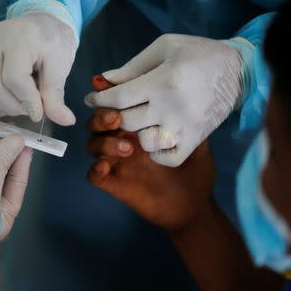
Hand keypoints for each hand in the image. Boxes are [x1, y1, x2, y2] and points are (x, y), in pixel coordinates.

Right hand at [0, 12, 77, 125]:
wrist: (40, 22)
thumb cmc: (52, 41)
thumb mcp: (61, 65)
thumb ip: (56, 94)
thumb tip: (66, 121)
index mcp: (20, 37)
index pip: (14, 77)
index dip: (27, 101)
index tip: (39, 113)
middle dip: (13, 106)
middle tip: (30, 109)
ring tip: (19, 106)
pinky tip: (6, 104)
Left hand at [84, 34, 243, 166]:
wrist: (239, 71)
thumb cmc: (198, 53)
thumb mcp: (165, 48)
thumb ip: (132, 66)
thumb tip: (103, 80)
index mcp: (162, 80)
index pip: (117, 98)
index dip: (99, 99)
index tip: (93, 98)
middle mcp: (172, 107)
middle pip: (126, 121)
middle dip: (115, 114)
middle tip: (115, 108)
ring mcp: (184, 126)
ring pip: (143, 142)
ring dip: (136, 133)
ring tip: (141, 120)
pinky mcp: (195, 139)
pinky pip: (166, 158)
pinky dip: (156, 152)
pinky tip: (155, 137)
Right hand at [85, 77, 216, 232]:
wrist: (195, 207)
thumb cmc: (196, 172)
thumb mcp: (197, 141)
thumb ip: (186, 121)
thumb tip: (181, 97)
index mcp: (141, 127)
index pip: (118, 106)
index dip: (107, 93)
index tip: (103, 84)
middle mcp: (125, 141)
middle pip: (97, 122)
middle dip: (101, 116)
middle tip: (117, 118)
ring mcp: (119, 163)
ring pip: (93, 145)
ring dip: (103, 142)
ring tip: (127, 148)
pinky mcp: (116, 184)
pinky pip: (94, 176)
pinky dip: (94, 170)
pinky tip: (106, 167)